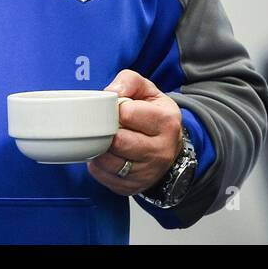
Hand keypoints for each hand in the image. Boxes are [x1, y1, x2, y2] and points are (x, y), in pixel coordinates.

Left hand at [86, 69, 182, 195]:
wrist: (170, 148)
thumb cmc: (154, 116)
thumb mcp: (148, 91)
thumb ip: (129, 81)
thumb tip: (109, 92)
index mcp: (166, 122)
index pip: (127, 114)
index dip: (115, 109)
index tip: (117, 109)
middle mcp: (160, 150)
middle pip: (118, 142)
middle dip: (106, 130)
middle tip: (106, 125)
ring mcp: (147, 172)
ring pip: (109, 161)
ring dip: (99, 148)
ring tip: (104, 138)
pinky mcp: (133, 187)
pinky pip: (104, 176)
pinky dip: (98, 164)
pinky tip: (105, 154)